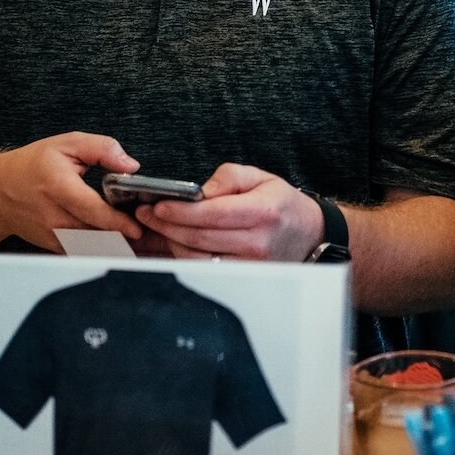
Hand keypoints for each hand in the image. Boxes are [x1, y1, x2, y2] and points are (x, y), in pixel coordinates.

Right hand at [0, 132, 143, 252]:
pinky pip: (85, 253)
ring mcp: (53, 236)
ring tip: (142, 243)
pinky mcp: (56, 247)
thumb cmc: (33, 166)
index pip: (91, 211)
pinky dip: (105, 252)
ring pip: (92, 249)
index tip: (137, 228)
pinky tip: (124, 246)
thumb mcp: (67, 144)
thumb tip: (130, 166)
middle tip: (151, 236)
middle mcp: (54, 217)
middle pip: (96, 236)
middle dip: (125, 239)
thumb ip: (101, 149)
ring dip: (118, 249)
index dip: (117, 223)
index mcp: (58, 188)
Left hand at [134, 163, 323, 261]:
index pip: (211, 214)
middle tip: (145, 214)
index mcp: (262, 212)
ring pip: (198, 257)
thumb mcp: (260, 177)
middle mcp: (257, 242)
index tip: (157, 205)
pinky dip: (185, 256)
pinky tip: (175, 242)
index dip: (180, 211)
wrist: (309, 234)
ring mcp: (250, 265)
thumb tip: (200, 191)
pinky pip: (206, 269)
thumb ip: (228, 177)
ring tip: (157, 226)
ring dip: (171, 242)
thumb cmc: (282, 204)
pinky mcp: (243, 278)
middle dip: (166, 225)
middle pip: (199, 237)